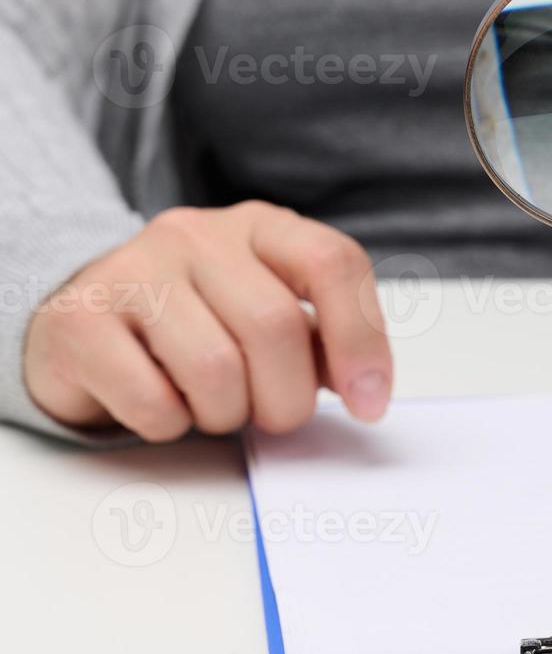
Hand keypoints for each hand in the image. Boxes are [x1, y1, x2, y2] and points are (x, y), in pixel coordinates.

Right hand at [24, 202, 392, 441]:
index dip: (362, 340)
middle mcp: (197, 235)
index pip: (332, 262)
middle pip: (275, 327)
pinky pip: (153, 401)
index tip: (369, 402)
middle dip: (288, 398)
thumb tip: (366, 388)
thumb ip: (322, 344)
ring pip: (215, 368)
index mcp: (260, 228)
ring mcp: (133, 269)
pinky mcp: (80, 319)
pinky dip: (170, 425)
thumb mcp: (269, 318)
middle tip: (273, 414)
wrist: (85, 323)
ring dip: (226, 414)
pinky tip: (162, 404)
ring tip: (211, 405)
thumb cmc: (197, 326)